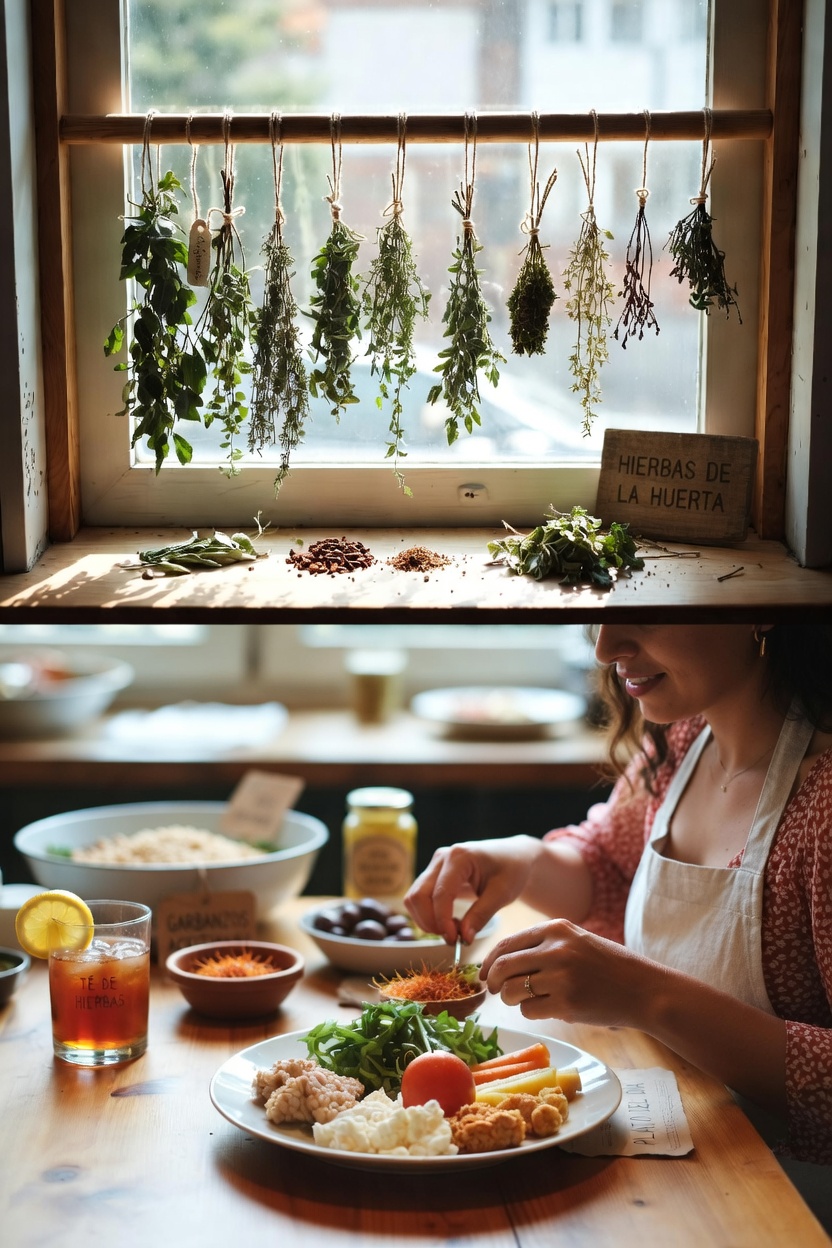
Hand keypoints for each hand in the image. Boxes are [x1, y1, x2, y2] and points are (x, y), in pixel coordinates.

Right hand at [404, 836, 541, 944]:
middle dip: (430, 922)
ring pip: (413, 898)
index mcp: (459, 857)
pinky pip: (419, 898)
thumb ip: (481, 915)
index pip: (440, 893)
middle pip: (418, 895)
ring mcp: (435, 865)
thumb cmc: (511, 871)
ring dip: (427, 920)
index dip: (443, 921)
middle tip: (452, 939)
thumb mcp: (503, 894)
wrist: (513, 857)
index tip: (454, 940)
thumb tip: (463, 939)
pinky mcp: (433, 875)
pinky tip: (449, 922)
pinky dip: (428, 915)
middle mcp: (441, 858)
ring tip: (453, 930)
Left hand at [480, 918, 657, 1027]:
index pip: (507, 943)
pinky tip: (546, 1008)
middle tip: (495, 991)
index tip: (484, 974)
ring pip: (512, 990)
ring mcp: (560, 976)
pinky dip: (530, 1012)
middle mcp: (556, 949)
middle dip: (493, 982)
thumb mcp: (576, 940)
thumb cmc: (607, 966)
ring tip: (526, 1000)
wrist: (642, 988)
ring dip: (512, 999)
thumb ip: (543, 944)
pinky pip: (529, 1010)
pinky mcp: (566, 1003)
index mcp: (556, 929)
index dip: (489, 961)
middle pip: (503, 966)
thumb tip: (499, 961)